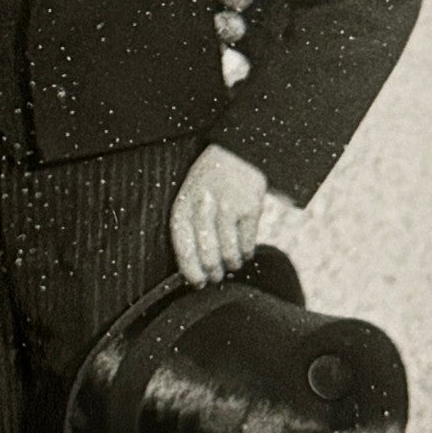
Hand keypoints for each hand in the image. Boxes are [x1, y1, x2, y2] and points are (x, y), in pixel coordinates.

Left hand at [169, 143, 267, 287]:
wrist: (238, 151)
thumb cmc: (211, 178)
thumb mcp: (191, 191)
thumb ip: (191, 220)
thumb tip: (194, 261)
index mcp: (185, 201)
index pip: (182, 241)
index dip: (188, 266)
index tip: (194, 280)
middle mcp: (204, 205)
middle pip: (206, 252)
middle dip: (211, 272)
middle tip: (214, 278)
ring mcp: (228, 207)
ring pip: (228, 252)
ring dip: (230, 265)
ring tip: (230, 266)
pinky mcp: (250, 209)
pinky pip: (247, 243)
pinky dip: (246, 254)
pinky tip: (244, 254)